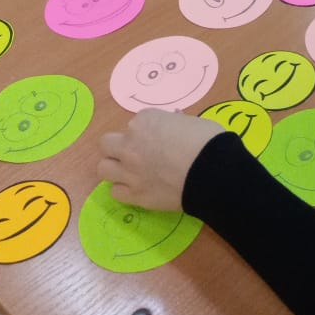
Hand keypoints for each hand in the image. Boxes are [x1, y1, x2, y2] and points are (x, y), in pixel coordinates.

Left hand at [97, 108, 223, 211]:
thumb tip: (174, 119)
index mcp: (144, 121)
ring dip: (115, 167)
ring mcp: (129, 171)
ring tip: (131, 171)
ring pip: (103, 167)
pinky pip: (115, 191)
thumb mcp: (192, 121)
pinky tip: (138, 187)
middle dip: (118, 146)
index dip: (147, 130)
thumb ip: (176, 121)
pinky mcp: (134, 195)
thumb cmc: (206, 139)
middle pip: (106, 143)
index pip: (136, 122)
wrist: (211, 171)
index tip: (160, 136)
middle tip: (136, 152)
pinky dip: (124, 189)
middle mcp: (130, 144)